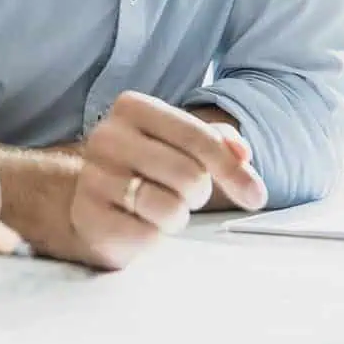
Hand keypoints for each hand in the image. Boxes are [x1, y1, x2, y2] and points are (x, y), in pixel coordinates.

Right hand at [67, 91, 265, 269]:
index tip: (255, 195)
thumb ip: (218, 141)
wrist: (89, 198)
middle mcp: (107, 137)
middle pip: (189, 175)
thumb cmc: (143, 167)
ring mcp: (92, 177)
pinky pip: (146, 236)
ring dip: (177, 216)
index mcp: (132, 107)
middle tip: (186, 196)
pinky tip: (139, 223)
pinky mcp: (88, 217)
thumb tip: (242, 155)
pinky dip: (153, 236)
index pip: (198, 137)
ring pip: (170, 208)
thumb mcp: (179, 142)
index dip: (233, 170)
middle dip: (199, 193)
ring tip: (160, 208)